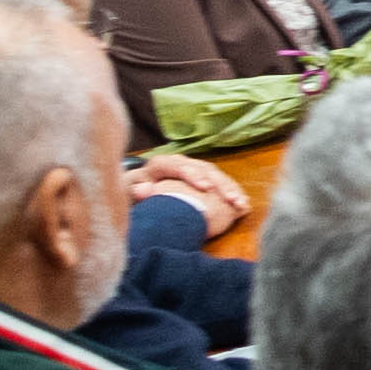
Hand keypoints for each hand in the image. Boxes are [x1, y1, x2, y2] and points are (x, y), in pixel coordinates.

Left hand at [123, 153, 246, 236]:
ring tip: (240, 203)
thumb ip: (134, 190)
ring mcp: (193, 172)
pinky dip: (232, 193)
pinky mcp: (203, 181)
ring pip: (215, 175)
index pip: (177, 165)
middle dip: (219, 184)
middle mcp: (180, 164)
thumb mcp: (126, 192)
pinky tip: (243, 205)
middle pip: (202, 169)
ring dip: (230, 189)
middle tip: (230, 198)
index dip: (192, 174)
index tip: (204, 187)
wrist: (135, 192)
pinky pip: (221, 184)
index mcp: (160, 165)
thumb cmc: (131, 194)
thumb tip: (143, 189)